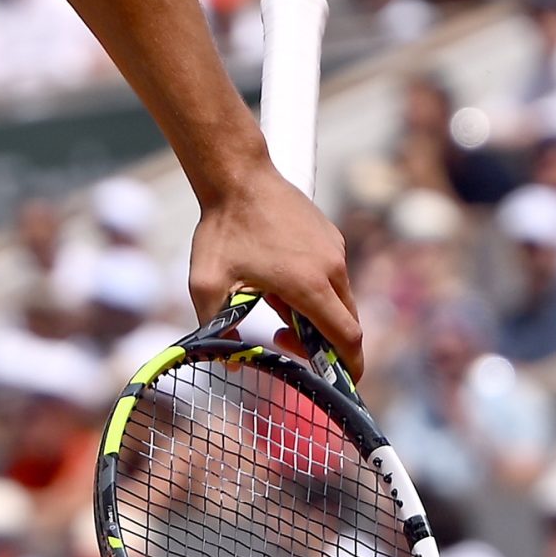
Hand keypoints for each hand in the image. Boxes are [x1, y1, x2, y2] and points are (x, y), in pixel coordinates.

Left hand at [188, 161, 363, 379]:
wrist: (237, 175)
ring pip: (340, 299)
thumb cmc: (221, 229)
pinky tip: (279, 280)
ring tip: (272, 305)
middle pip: (347, 323)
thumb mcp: (206, 284)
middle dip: (324, 342)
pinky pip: (333, 275)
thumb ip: (216, 327)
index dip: (349, 366)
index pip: (347, 338)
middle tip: (283, 340)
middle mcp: (331, 268)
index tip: (340, 381)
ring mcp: (334, 250)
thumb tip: (230, 363)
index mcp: (309, 285)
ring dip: (317, 314)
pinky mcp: (330, 236)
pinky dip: (317, 290)